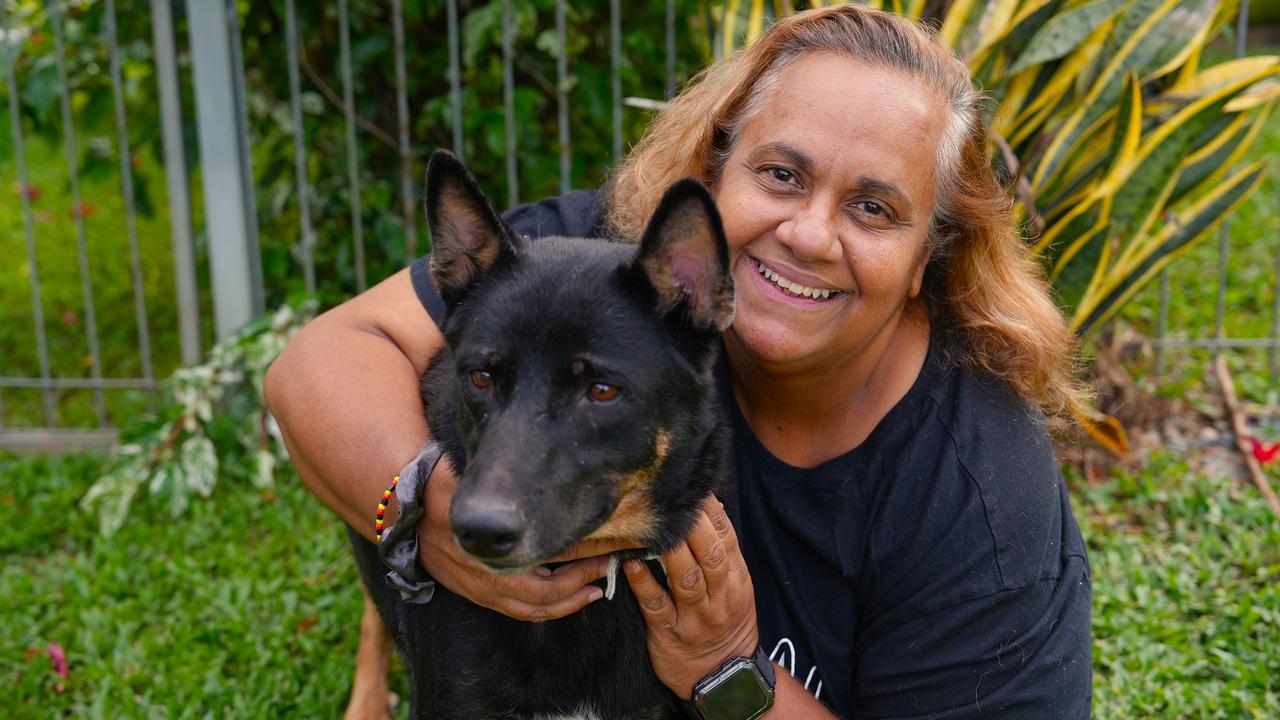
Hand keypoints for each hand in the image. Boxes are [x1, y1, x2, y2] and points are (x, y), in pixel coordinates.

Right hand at [416, 464, 639, 621]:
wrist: (393, 501)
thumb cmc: (433, 478)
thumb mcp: (463, 469)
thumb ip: (492, 473)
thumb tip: (544, 452)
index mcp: (480, 543)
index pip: (541, 563)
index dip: (579, 559)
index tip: (607, 547)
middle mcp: (477, 571)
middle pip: (541, 594)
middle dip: (579, 582)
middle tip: (608, 565)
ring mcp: (471, 584)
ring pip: (527, 608)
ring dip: (565, 602)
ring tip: (594, 588)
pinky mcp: (465, 589)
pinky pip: (510, 609)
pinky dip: (541, 608)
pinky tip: (563, 596)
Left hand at [624, 496, 758, 698]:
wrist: (722, 680)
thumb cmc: (724, 623)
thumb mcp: (735, 589)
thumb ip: (722, 554)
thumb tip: (706, 508)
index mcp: (737, 582)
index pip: (728, 539)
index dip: (713, 513)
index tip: (696, 489)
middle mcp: (719, 598)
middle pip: (711, 556)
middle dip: (694, 526)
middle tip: (675, 500)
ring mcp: (694, 618)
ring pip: (685, 579)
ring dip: (670, 550)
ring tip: (655, 526)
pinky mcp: (669, 633)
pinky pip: (655, 605)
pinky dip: (642, 582)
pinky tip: (629, 562)